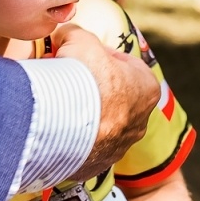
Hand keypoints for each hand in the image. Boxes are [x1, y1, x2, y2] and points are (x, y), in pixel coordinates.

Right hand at [52, 25, 154, 181]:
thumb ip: (77, 34)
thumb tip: (66, 34)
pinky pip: (83, 149)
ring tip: (56, 104)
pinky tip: (53, 127)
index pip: (127, 65)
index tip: (83, 56)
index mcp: (147, 88)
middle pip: (115, 98)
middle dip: (92, 89)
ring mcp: (118, 148)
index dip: (103, 57)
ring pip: (100, 127)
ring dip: (82, 116)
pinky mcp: (95, 166)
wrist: (62, 122)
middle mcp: (139, 122)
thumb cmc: (83, 78)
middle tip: (67, 80)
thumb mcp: (80, 39)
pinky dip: (70, 138)